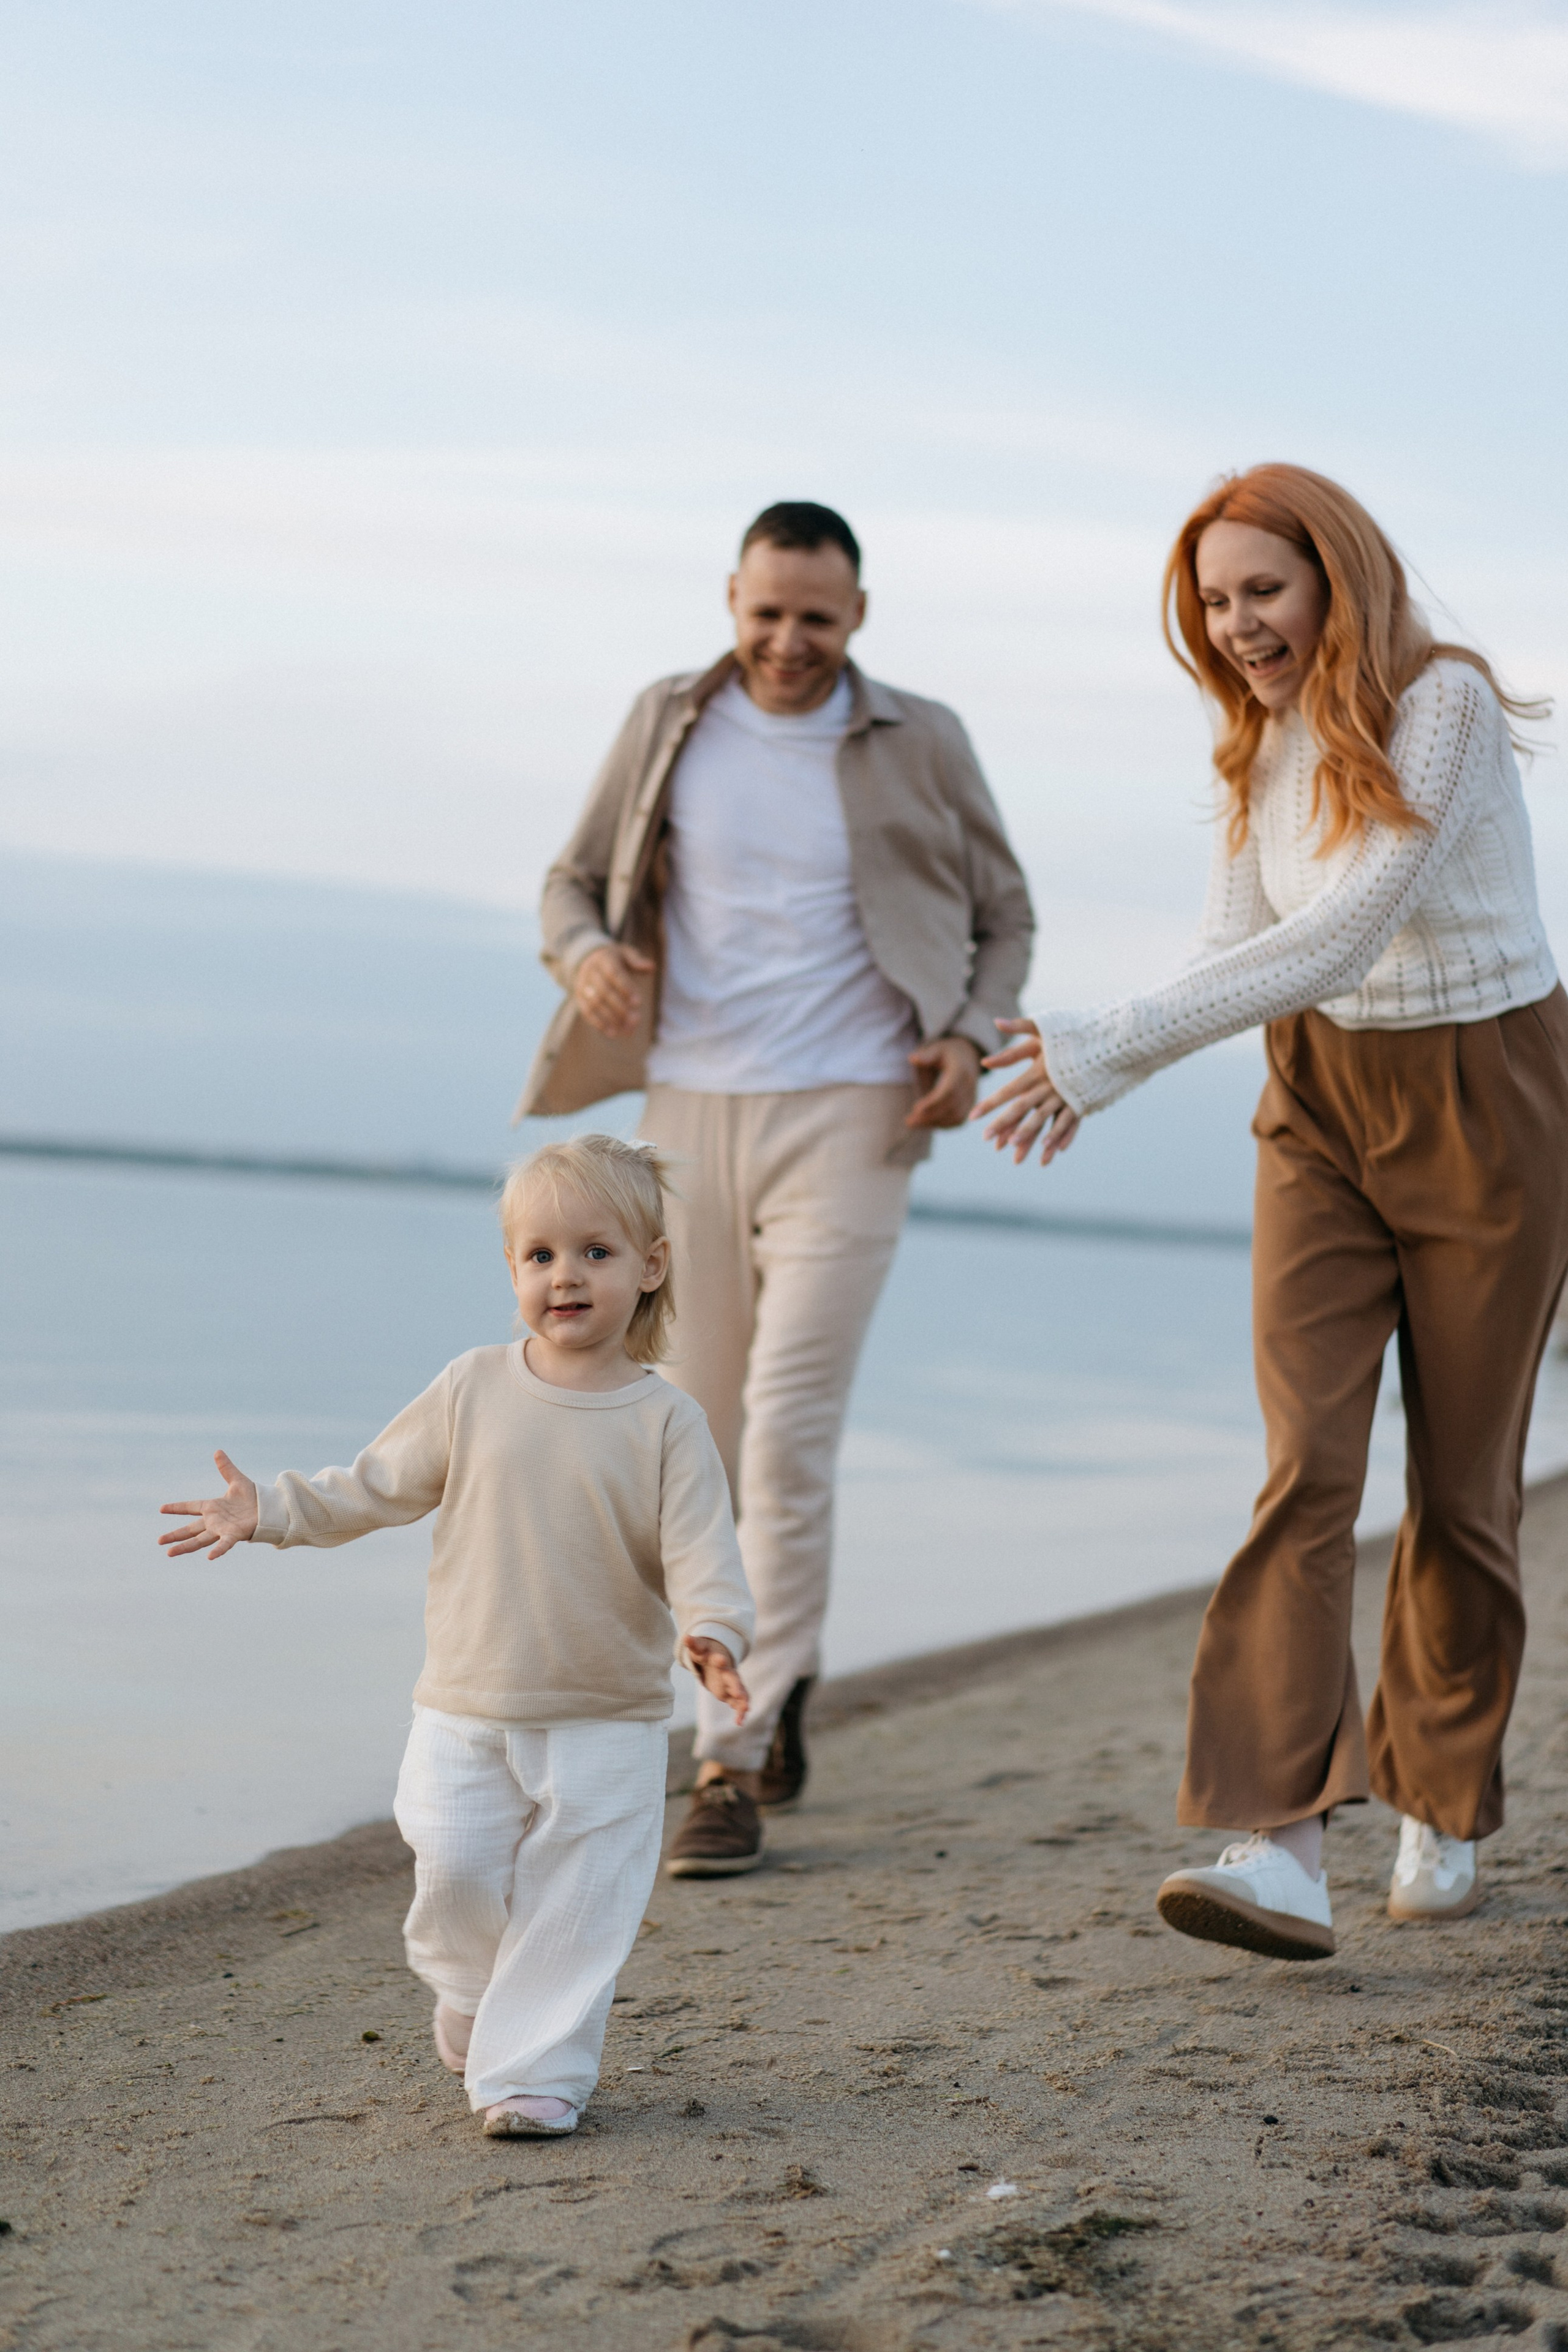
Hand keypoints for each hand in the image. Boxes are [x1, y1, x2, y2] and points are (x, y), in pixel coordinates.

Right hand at [159, 1450, 258, 1559]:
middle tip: (159, 1541)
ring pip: (200, 1540)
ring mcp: (222, 1530)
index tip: (161, 1508)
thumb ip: (226, 1468)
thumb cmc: (253, 1497)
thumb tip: (218, 1451)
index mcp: (213, 1507)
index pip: (190, 1507)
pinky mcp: (234, 1535)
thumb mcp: (237, 1480)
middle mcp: (214, 1521)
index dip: (177, 1507)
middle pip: (190, 1529)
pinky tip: (209, 1557)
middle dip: (175, 1535)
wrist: (269, 1509)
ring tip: (170, 1553)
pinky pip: (224, 1544)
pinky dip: (217, 1550)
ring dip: (185, 1546)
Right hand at [573, 943, 655, 1038]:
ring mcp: (583, 985)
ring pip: (595, 1004)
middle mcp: (590, 972)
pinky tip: (613, 1033)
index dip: (625, 988)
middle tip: (636, 1020)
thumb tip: (652, 967)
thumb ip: (637, 961)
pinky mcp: (579, 997)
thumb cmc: (614, 959)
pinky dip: (599, 1024)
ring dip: (611, 1018)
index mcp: (604, 959)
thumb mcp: (625, 954)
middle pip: (604, 991)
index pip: (614, 974)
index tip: (638, 1003)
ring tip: (627, 1030)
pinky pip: (587, 1012)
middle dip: (620, 1007)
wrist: (587, 959)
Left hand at [685, 1637, 748, 1725]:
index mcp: (719, 1661)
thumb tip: (685, 1637)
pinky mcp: (730, 1694)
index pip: (719, 1659)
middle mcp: (728, 1673)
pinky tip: (740, 1722)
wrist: (717, 1660)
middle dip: (736, 1686)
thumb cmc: (706, 1654)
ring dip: (742, 1701)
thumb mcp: (699, 1649)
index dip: (719, 1660)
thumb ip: (693, 1645)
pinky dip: (740, 1712)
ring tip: (745, 1711)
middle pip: (734, 1679)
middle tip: (739, 1694)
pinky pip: (737, 1703)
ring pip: (740, 1692)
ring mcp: (731, 1684)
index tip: (720, 1659)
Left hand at [905, 1035, 980, 1129]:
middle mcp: (969, 1086)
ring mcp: (972, 1097)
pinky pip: (958, 1120)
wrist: (967, 1057)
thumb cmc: (947, 1053)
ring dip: (934, 1123)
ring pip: (956, 1117)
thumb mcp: (937, 1049)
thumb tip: (912, 1058)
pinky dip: (943, 1125)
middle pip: (952, 1106)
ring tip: (913, 1123)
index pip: (949, 1091)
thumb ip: (926, 1055)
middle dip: (930, 1116)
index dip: (933, 1102)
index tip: (915, 1109)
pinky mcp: (970, 1106)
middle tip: (909, 1121)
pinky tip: (926, 1123)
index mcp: (961, 1071)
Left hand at [971, 1018, 1082, 1165]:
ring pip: (1046, 1120)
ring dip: (1031, 1136)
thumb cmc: (1072, 1031)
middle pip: (1024, 1108)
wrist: (1109, 1037)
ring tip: (1016, 1153)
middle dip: (1004, 1125)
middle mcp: (1051, 1085)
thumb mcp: (1043, 1027)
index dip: (990, 1103)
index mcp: (1038, 1069)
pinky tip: (1052, 1150)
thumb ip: (1017, 1028)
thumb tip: (996, 1023)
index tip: (973, 1116)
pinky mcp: (1082, 1100)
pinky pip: (1070, 1121)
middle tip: (986, 1140)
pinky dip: (1061, 1136)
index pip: (1009, 1090)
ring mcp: (1067, 1095)